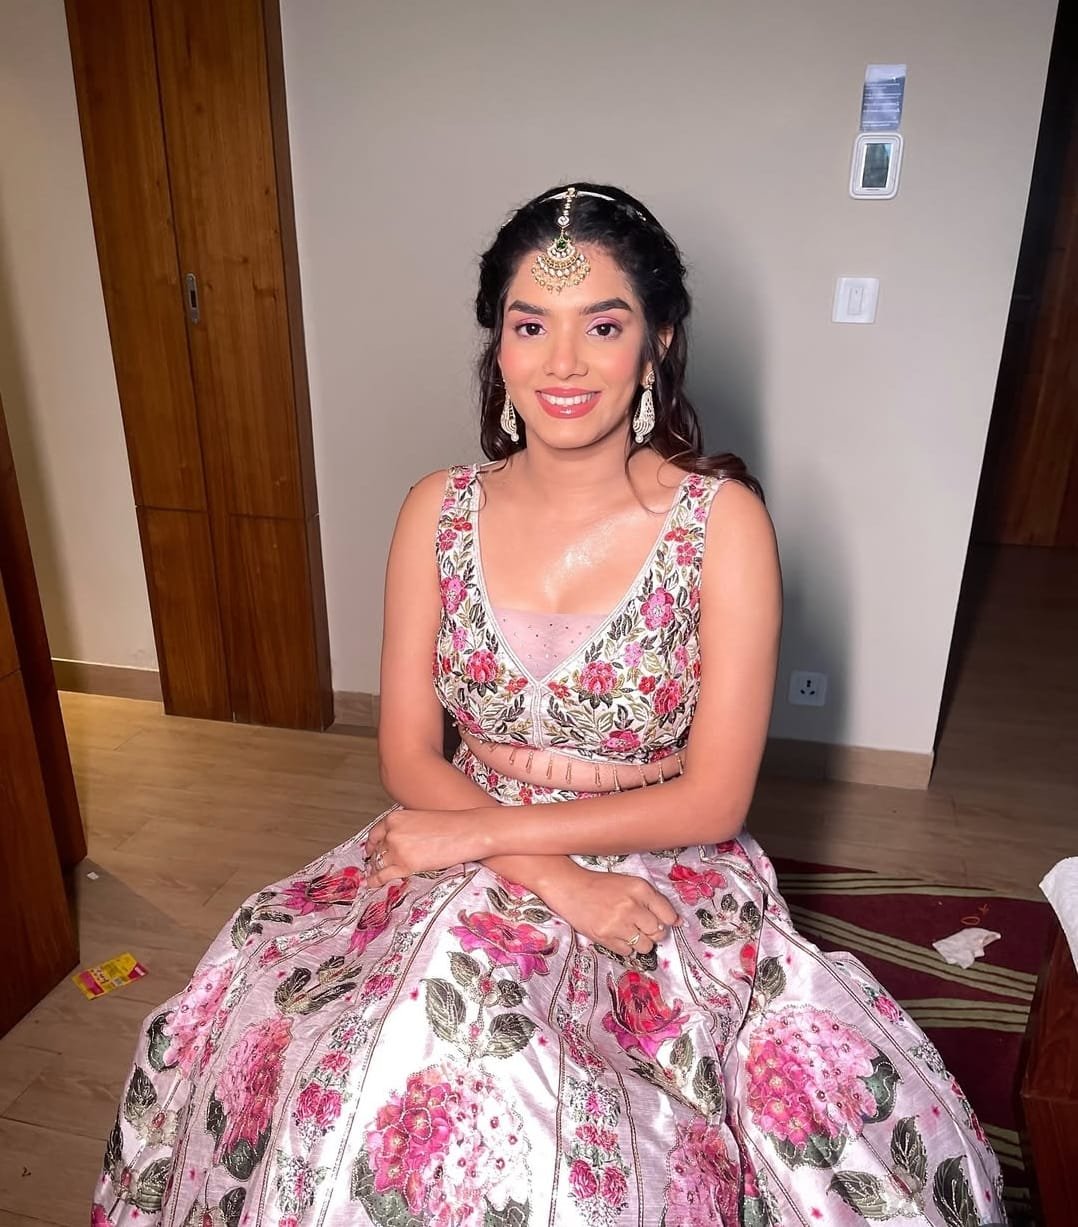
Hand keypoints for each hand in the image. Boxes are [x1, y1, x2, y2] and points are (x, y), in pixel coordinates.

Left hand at [366, 807, 490, 885]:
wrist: (468, 831)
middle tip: (373, 865)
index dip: (371, 844)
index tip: (369, 850)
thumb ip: (406, 828)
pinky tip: (371, 883)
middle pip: (377, 849)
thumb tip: (400, 841)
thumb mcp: (422, 818)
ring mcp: (398, 849)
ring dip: (376, 869)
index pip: (376, 833)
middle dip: (375, 858)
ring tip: (374, 875)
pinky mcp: (406, 865)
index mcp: (396, 818)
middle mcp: (393, 833)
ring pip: (379, 863)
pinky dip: (375, 880)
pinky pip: (384, 875)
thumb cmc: (452, 824)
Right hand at [537, 863, 680, 956]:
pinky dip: (625, 946)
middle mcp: (631, 905)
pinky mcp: (605, 937)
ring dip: (640, 941)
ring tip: (627, 930)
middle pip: (658, 933)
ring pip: (645, 946)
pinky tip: (616, 933)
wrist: (570, 888)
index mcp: (640, 888)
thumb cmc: (601, 885)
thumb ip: (654, 901)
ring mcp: (618, 923)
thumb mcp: (630, 884)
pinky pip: (628, 952)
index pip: (668, 915)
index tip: (659, 920)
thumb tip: (678, 922)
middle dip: (652, 932)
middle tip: (640, 924)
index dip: (666, 920)